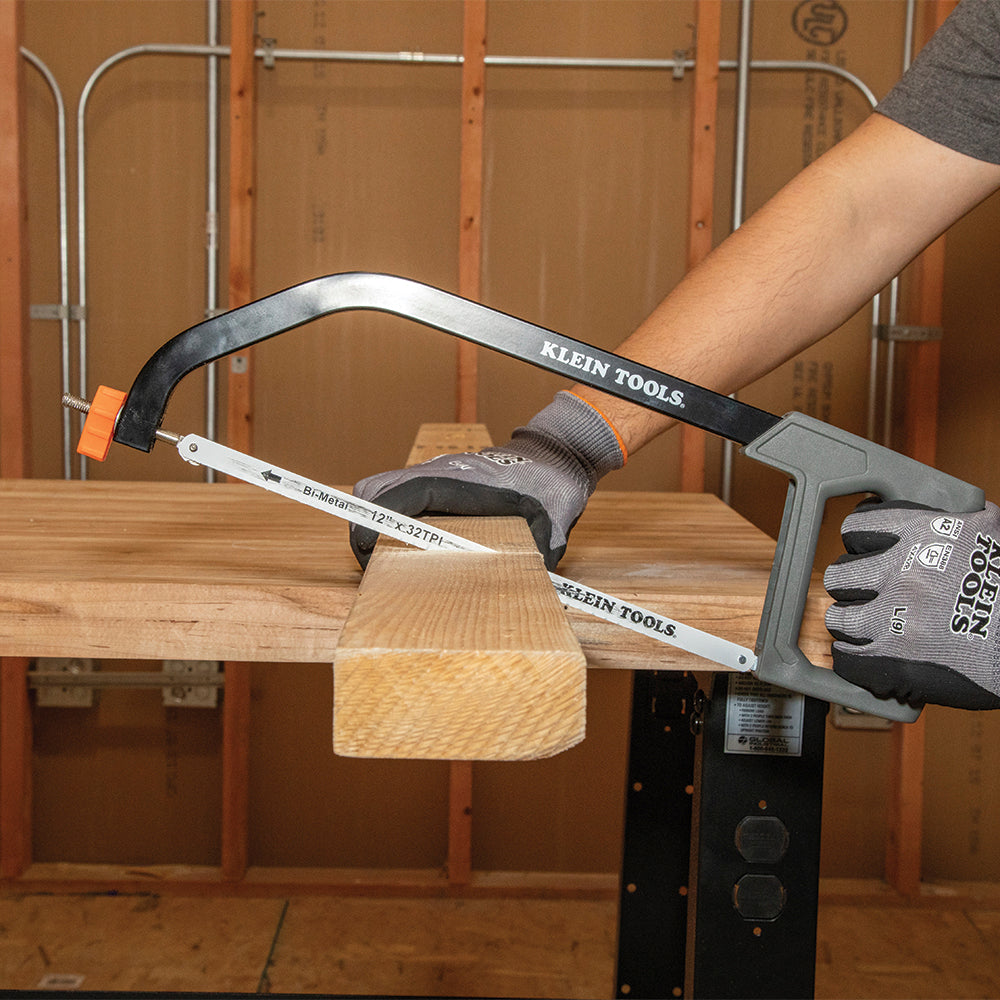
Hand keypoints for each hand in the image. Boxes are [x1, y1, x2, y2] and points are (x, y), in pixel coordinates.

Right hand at [350, 391, 624, 570]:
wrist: (555, 457)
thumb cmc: (552, 487)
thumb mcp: (550, 524)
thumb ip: (537, 553)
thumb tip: (529, 586)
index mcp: (461, 482)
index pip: (403, 494)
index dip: (377, 519)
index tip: (366, 547)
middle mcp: (440, 473)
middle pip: (377, 489)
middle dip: (366, 524)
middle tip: (375, 562)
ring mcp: (435, 475)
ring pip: (384, 491)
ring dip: (376, 522)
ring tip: (386, 559)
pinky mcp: (437, 482)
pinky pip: (400, 496)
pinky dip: (392, 518)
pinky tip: (410, 547)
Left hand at [824, 498, 999, 709]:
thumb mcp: (989, 533)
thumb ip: (952, 525)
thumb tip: (938, 518)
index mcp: (923, 535)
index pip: (858, 527)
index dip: (859, 543)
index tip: (864, 553)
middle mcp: (900, 572)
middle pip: (841, 575)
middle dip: (852, 586)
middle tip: (865, 595)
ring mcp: (894, 618)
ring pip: (839, 619)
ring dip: (851, 624)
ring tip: (866, 628)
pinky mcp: (895, 661)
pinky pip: (848, 660)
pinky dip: (853, 661)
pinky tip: (864, 659)